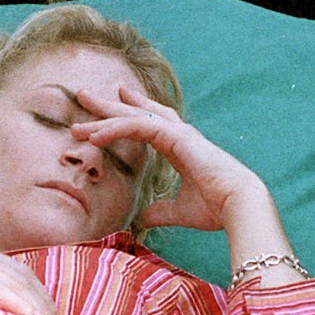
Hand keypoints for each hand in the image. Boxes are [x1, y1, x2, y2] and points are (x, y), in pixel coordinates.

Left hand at [70, 87, 271, 235]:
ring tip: (76, 123)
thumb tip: (142, 219)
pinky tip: (95, 136)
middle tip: (83, 95)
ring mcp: (178, 133)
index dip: (131, 110)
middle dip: (109, 105)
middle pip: (137, 113)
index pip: (150, 122)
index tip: (115, 98)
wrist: (238, 206)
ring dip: (103, 118)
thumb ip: (160, 212)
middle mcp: (178, 135)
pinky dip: (115, 129)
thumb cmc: (217, 207)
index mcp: (180, 147)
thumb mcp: (179, 211)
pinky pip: (138, 127)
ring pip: (133, 118)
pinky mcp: (176, 137)